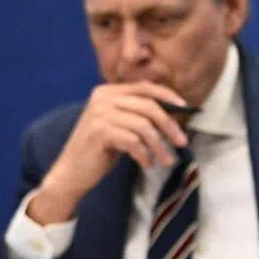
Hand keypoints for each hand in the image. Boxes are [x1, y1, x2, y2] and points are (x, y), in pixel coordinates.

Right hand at [28, 81, 190, 223]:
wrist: (72, 171)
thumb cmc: (101, 149)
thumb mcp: (120, 125)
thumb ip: (139, 113)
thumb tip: (174, 111)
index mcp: (108, 91)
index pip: (145, 87)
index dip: (168, 96)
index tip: (186, 109)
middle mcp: (103, 98)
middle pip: (149, 107)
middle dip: (170, 125)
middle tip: (182, 142)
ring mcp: (100, 114)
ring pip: (144, 126)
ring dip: (159, 146)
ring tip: (167, 160)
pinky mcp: (100, 133)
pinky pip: (134, 141)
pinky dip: (145, 154)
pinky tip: (147, 164)